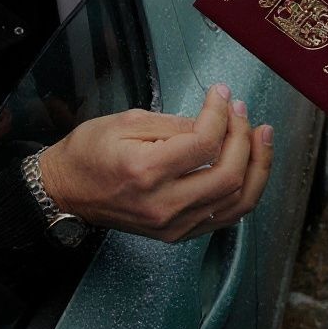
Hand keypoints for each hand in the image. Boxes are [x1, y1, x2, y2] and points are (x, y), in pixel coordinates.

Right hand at [37, 84, 273, 242]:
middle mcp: (163, 204)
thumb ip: (175, 123)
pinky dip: (246, 191)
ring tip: (261, 137)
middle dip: (245, 139)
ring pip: (237, 201)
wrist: (65, 194)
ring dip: (257, 166)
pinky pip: (227, 217)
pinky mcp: (178, 234)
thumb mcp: (126, 122)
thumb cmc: (88, 155)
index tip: (222, 94)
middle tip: (244, 113)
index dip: (221, 113)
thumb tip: (213, 118)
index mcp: (146, 171)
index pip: (204, 143)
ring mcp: (173, 224)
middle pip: (229, 175)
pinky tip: (250, 168)